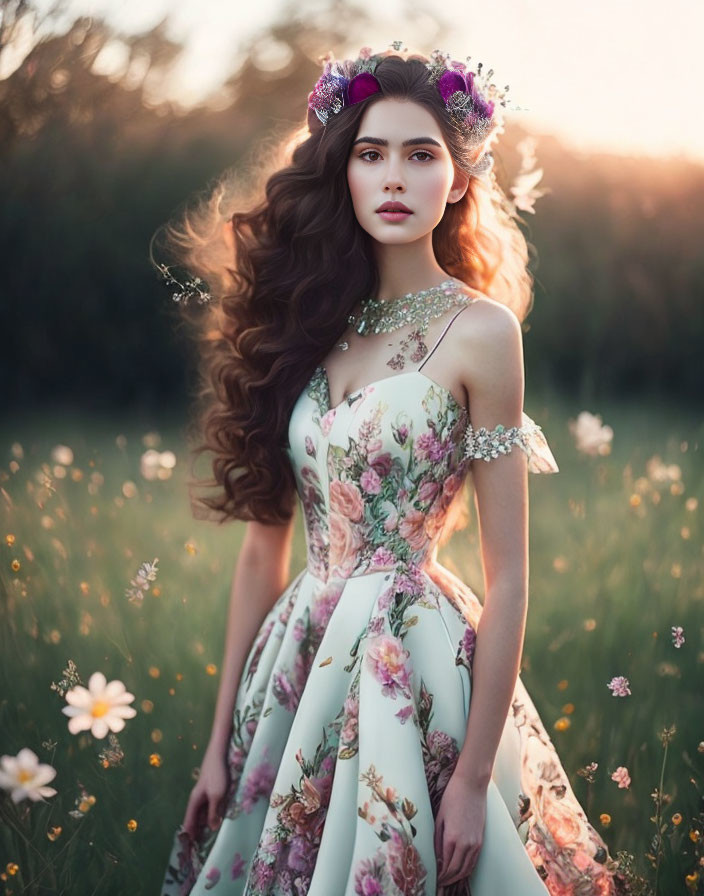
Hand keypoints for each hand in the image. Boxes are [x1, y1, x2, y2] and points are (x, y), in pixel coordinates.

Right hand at [181, 743, 228, 840]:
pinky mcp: (210, 792)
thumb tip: (212, 828)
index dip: (188, 836)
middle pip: (193, 820)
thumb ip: (213, 812)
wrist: (218, 755)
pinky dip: (208, 817)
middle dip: (194, 833)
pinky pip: (207, 809)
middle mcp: (196, 800)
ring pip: (200, 815)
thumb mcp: (217, 795)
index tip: (188, 850)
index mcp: (194, 802)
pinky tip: (214, 822)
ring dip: (202, 826)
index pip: (188, 823)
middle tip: (196, 849)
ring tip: (203, 840)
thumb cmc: (216, 775)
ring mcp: (203, 796)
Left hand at [434, 770, 487, 887]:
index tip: (435, 879)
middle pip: (457, 871)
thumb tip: (436, 857)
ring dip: (458, 876)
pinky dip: (467, 869)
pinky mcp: (481, 839)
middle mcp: (465, 844)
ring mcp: (475, 842)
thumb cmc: (452, 797)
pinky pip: (474, 860)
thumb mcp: (439, 817)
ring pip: (467, 868)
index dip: (440, 875)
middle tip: (441, 883)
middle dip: (448, 879)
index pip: (446, 866)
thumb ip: (437, 839)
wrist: (471, 785)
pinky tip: (461, 869)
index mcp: (452, 838)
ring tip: (449, 879)